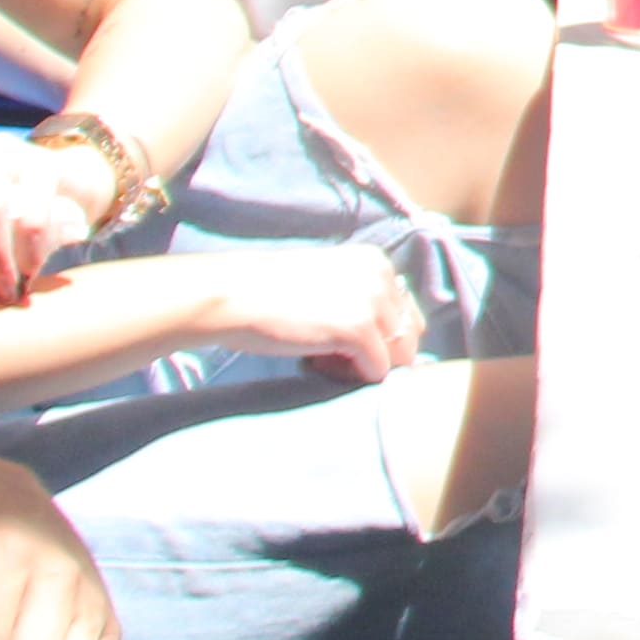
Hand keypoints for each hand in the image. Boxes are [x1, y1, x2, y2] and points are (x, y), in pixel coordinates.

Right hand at [219, 243, 427, 378]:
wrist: (230, 296)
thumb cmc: (269, 294)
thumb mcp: (328, 284)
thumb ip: (362, 299)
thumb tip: (393, 340)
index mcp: (375, 262)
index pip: (405, 313)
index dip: (377, 337)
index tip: (339, 340)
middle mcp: (381, 275)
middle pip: (409, 335)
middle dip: (378, 353)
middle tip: (333, 354)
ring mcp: (372, 301)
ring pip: (398, 356)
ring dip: (365, 367)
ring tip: (324, 358)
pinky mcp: (358, 328)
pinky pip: (377, 371)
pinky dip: (351, 378)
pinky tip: (316, 362)